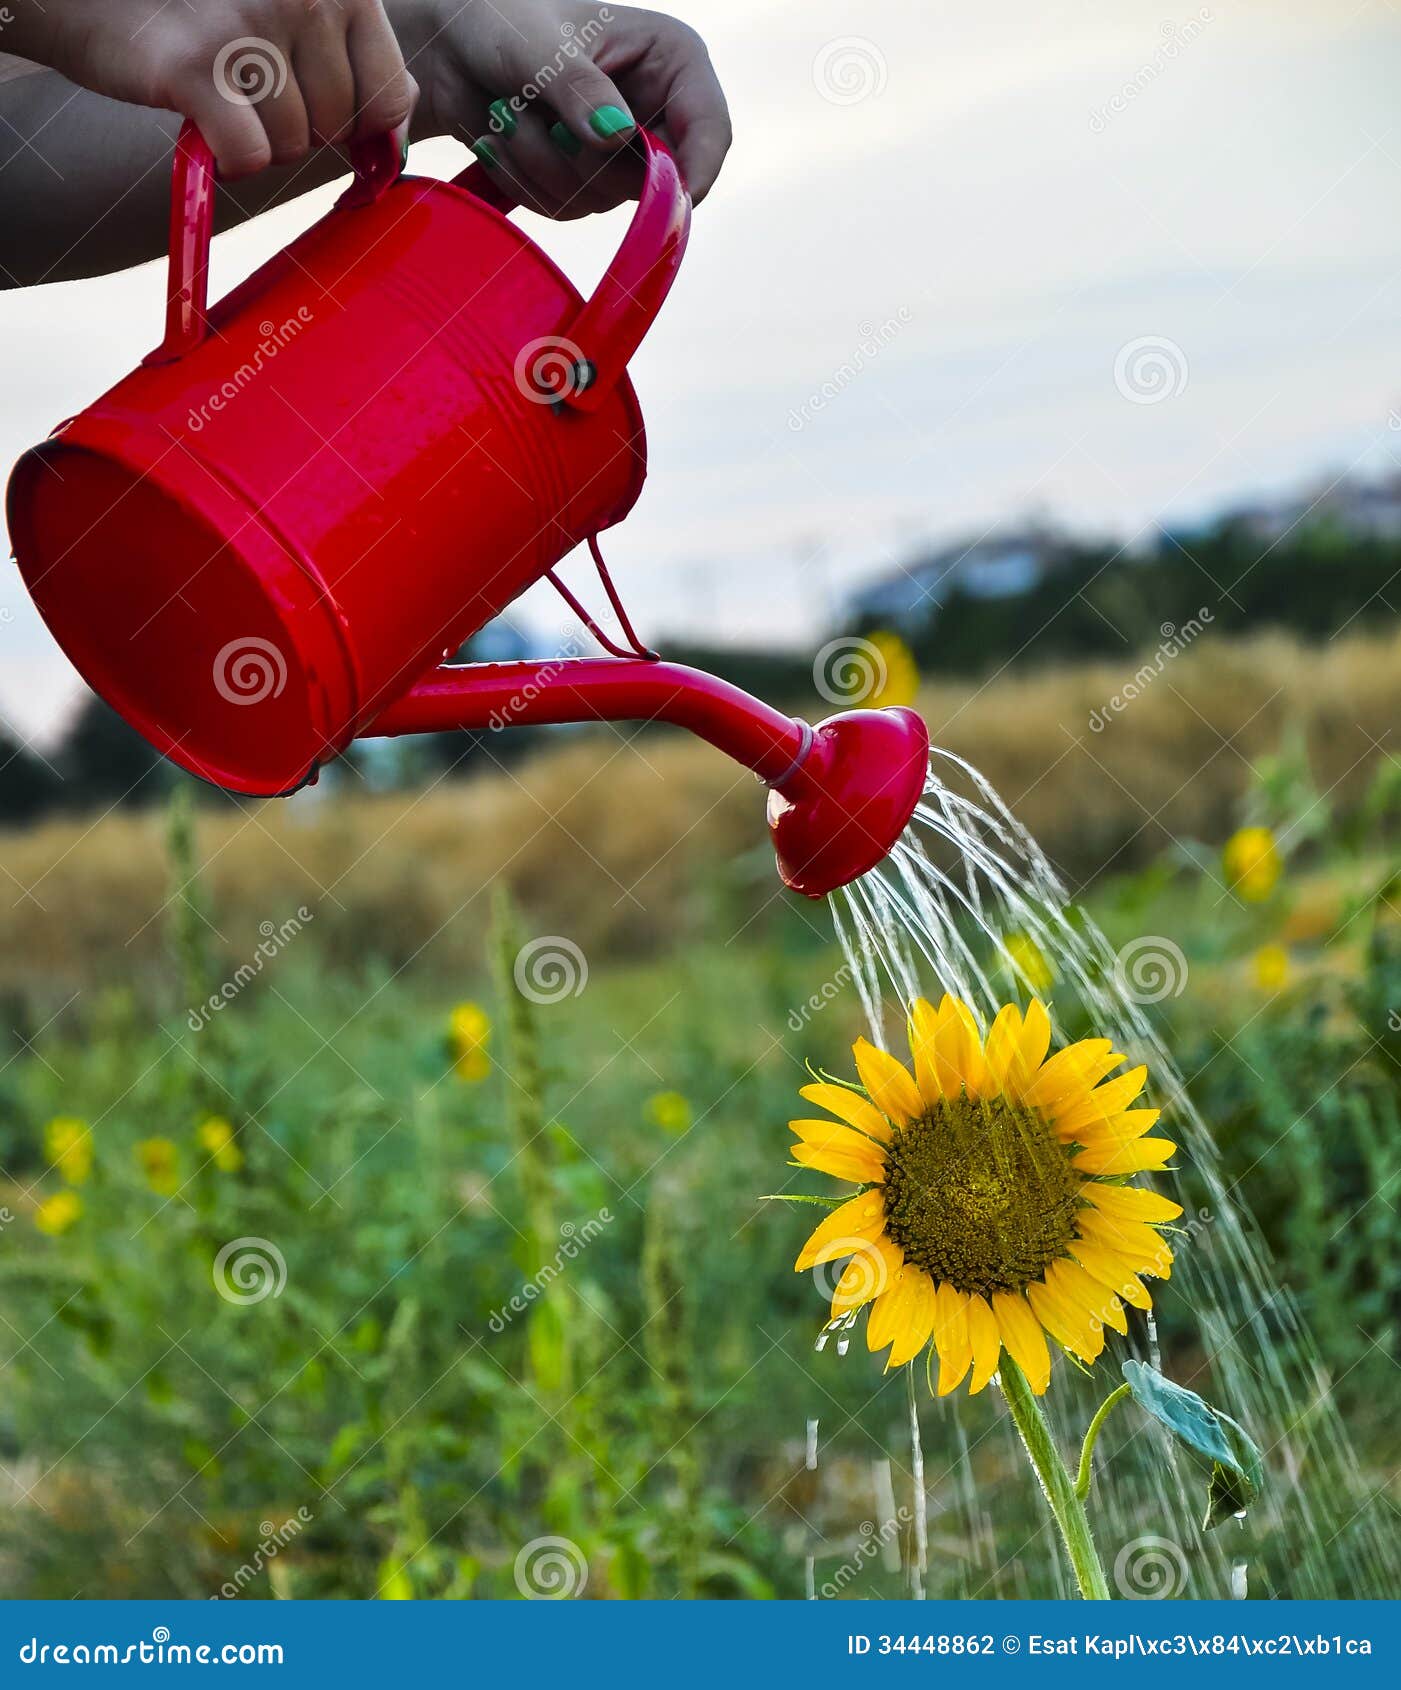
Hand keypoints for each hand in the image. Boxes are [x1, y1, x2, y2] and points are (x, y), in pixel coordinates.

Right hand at [4, 0, 416, 177]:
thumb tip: (399, 128)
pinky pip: (250, 155)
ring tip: (224, 93)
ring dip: (261, 139)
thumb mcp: (297, 18)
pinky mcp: (196, 65)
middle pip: (339, 125)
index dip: (359, 124)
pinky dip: (229, 158)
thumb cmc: (213, 16)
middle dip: (302, 128)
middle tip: (254, 91)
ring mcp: (249, 24)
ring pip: (294, 142)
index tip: (321, 111)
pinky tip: (207, 125)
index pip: (390, 94)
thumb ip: (358, 58)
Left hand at [395, 1, 730, 215]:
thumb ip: (578, 88)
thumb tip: (616, 138)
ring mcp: (622, 152)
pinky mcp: (587, 181)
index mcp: (670, 59)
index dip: (697, 170)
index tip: (666, 198)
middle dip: (584, 162)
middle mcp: (656, 110)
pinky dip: (526, 180)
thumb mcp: (535, 44)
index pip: (709, 126)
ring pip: (602, 198)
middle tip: (529, 117)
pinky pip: (567, 208)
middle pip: (654, 178)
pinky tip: (504, 140)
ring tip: (506, 115)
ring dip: (541, 165)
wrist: (449, 51)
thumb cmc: (498, 21)